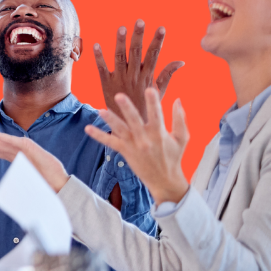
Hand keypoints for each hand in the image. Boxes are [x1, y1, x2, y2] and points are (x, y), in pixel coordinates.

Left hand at [0, 131, 70, 192]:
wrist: (60, 185)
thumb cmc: (44, 184)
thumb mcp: (23, 184)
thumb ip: (12, 186)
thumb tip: (4, 196)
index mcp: (13, 158)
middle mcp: (15, 151)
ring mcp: (22, 149)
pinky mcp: (30, 148)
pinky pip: (12, 142)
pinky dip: (1, 138)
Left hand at [85, 88, 190, 204]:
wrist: (164, 180)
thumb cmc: (174, 156)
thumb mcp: (182, 138)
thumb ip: (180, 119)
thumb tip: (177, 100)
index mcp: (160, 133)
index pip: (157, 115)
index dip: (153, 102)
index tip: (149, 89)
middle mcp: (145, 139)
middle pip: (135, 121)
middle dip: (127, 108)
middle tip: (119, 95)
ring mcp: (133, 145)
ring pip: (120, 130)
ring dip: (110, 120)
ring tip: (100, 110)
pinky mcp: (125, 152)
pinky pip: (110, 143)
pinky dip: (99, 136)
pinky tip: (88, 129)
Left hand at [95, 20, 183, 120]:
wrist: (129, 126)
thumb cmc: (146, 108)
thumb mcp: (159, 91)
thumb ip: (168, 74)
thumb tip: (181, 61)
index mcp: (147, 78)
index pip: (154, 56)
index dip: (157, 41)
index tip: (161, 28)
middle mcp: (133, 77)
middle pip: (136, 53)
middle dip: (138, 36)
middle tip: (140, 21)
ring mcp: (119, 80)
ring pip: (119, 58)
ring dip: (120, 43)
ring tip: (122, 28)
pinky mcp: (106, 84)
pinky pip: (102, 69)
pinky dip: (99, 57)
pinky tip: (96, 45)